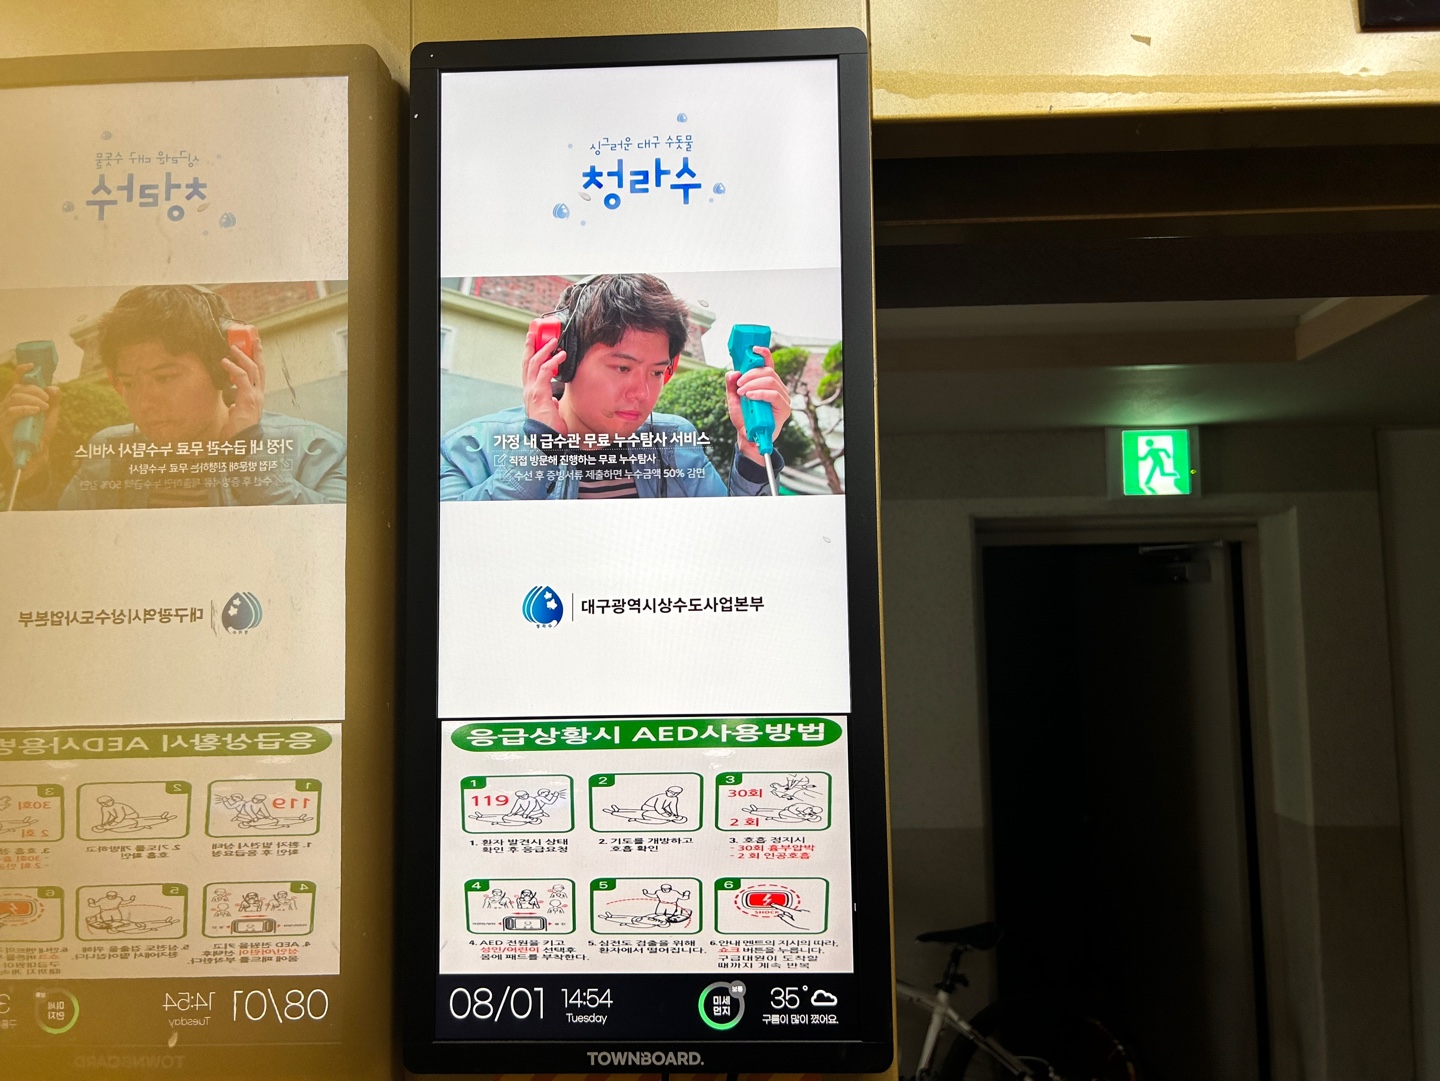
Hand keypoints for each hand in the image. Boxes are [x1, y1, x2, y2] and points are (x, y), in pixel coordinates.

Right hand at [0, 364, 60, 478]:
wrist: (37, 453)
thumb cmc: (42, 433)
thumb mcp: (51, 415)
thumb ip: (54, 400)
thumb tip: (54, 386)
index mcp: (19, 399)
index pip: (17, 381)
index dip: (22, 370)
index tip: (33, 365)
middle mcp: (9, 404)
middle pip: (17, 388)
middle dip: (34, 390)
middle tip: (46, 400)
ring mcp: (4, 414)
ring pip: (14, 397)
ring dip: (32, 399)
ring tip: (43, 408)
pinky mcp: (3, 424)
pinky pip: (11, 411)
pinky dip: (25, 408)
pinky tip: (36, 411)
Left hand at [218, 329, 264, 438]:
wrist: (240, 443)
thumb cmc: (238, 431)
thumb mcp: (238, 414)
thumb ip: (238, 406)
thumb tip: (232, 403)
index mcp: (258, 397)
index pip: (260, 374)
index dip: (258, 360)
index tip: (255, 347)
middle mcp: (260, 395)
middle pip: (261, 368)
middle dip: (257, 351)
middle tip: (254, 337)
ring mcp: (256, 397)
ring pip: (253, 370)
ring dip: (243, 356)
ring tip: (233, 347)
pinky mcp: (248, 399)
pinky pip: (242, 379)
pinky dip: (233, 368)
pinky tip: (225, 362)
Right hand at [521, 325, 568, 434]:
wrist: (548, 440)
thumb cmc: (550, 428)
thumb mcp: (550, 412)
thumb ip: (549, 403)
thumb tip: (554, 400)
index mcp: (531, 394)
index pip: (527, 370)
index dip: (529, 356)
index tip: (532, 343)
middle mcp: (528, 391)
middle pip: (527, 363)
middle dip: (530, 347)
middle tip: (535, 334)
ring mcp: (532, 392)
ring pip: (535, 364)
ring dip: (544, 350)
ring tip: (554, 342)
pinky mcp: (539, 394)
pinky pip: (545, 372)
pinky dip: (553, 362)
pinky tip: (561, 356)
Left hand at [725, 346, 790, 462]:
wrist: (749, 437)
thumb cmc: (744, 418)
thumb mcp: (733, 399)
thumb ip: (731, 385)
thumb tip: (733, 372)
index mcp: (767, 383)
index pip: (769, 364)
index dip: (763, 354)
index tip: (753, 349)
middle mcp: (778, 388)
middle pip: (768, 371)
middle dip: (751, 375)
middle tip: (739, 385)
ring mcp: (783, 397)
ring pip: (770, 380)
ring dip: (753, 384)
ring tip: (742, 393)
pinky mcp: (784, 408)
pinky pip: (773, 394)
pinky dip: (760, 393)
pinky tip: (750, 396)